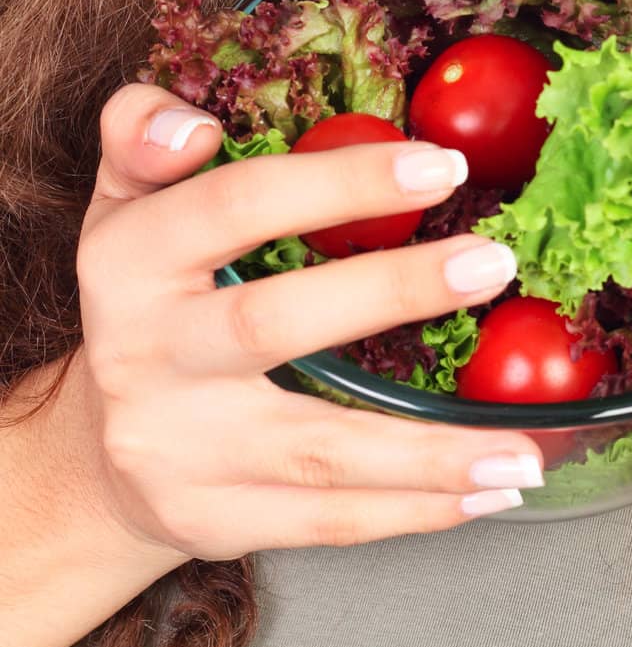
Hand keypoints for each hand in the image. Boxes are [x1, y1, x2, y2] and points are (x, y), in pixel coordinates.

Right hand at [74, 84, 544, 559]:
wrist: (93, 453)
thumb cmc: (147, 298)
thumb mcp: (125, 201)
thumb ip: (144, 132)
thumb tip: (192, 126)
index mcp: (131, 259)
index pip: (235, 207)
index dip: (338, 183)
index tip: (440, 165)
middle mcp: (146, 356)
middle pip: (271, 323)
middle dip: (392, 292)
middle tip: (494, 263)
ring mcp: (179, 449)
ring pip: (316, 451)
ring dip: (430, 451)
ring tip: (523, 444)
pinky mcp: (215, 520)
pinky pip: (328, 520)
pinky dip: (417, 510)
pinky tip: (490, 489)